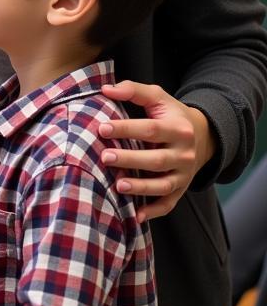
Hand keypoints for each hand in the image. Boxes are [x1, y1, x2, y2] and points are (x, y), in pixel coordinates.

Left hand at [99, 81, 213, 221]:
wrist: (203, 135)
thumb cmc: (170, 114)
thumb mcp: (157, 97)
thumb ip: (133, 90)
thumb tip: (105, 89)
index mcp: (178, 129)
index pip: (152, 129)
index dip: (127, 129)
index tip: (102, 128)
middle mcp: (184, 154)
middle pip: (157, 159)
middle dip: (131, 159)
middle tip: (105, 157)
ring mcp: (184, 174)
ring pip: (164, 185)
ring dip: (141, 187)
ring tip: (118, 186)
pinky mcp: (181, 188)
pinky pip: (169, 204)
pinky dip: (153, 211)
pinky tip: (135, 216)